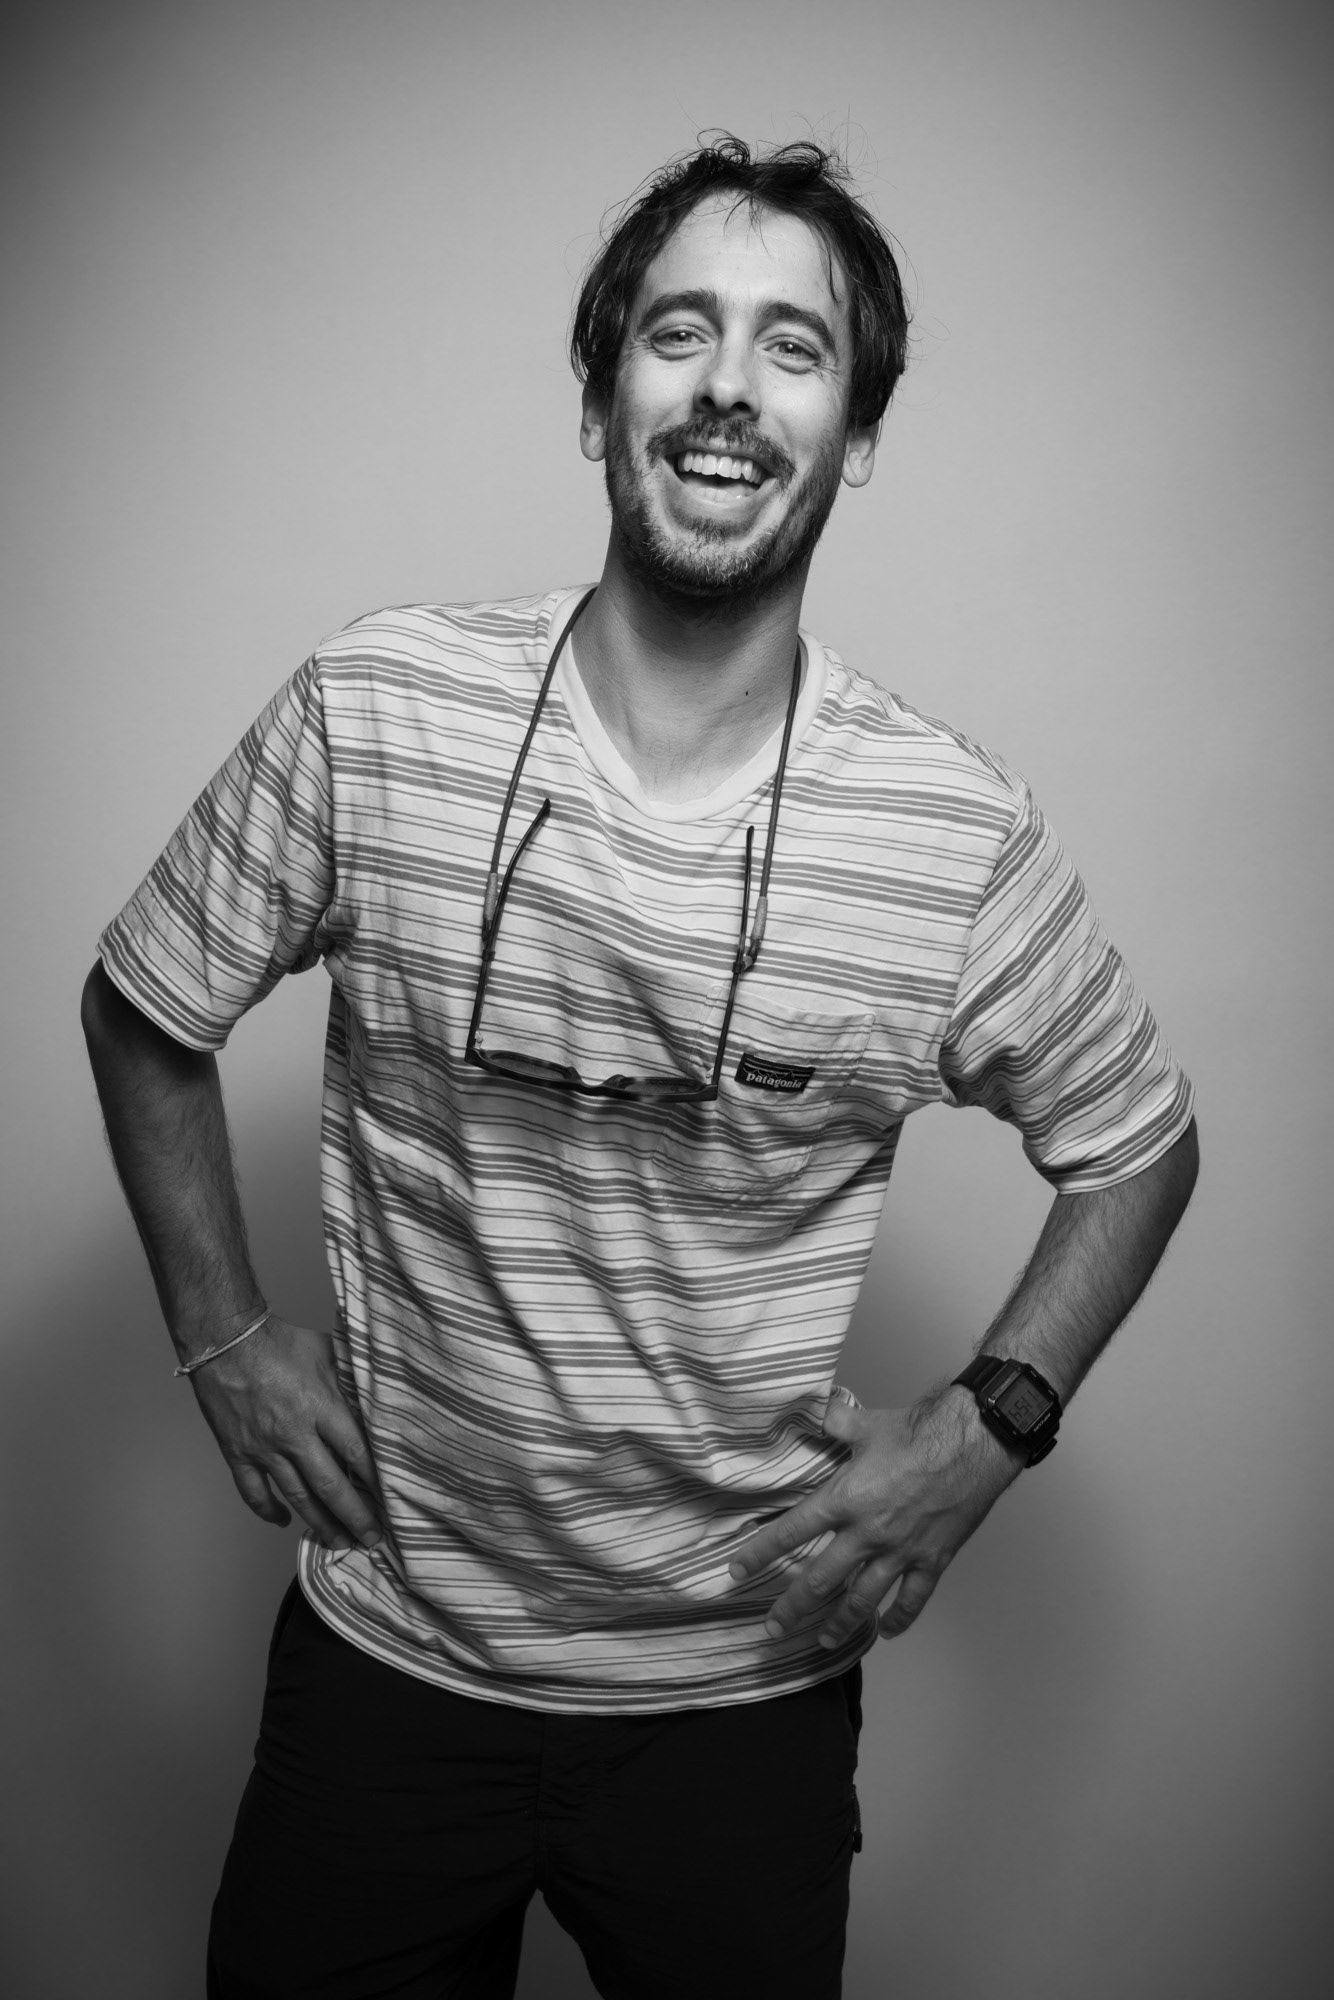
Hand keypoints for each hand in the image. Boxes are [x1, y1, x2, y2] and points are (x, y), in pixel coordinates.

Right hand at [187, 1315, 383, 1552]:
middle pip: (330, 1486)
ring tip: (339, 1543)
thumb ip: (351, 1377)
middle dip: (355, 1517)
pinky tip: (284, 1522)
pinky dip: (268, 1511)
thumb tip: (376, 1393)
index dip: (375, 1480)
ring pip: (296, 1496)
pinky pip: (253, 1492)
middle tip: (372, 1539)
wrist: (223, 1341)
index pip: (356, 1452)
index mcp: (320, 1406)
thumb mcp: (326, 1351)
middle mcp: (294, 1433)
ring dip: (320, 1523)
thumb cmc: (278, 1342)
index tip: (391, 1500)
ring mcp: (264, 1448)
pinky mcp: (238, 1452)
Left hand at [728, 1389, 1019, 1647]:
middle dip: (793, 1608)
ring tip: (823, 1641)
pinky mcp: (932, 1560)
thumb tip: (817, 1408)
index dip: (760, 1553)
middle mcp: (867, 1533)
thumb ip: (835, 1421)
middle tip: (774, 1629)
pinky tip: (887, 1630)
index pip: (791, 1532)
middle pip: (820, 1579)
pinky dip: (899, 1618)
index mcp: (845, 1499)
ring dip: (840, 1624)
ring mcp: (901, 1552)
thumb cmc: (920, 1431)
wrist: (974, 1444)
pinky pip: (912, 1600)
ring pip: (863, 1600)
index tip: (736, 1572)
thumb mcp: (867, 1423)